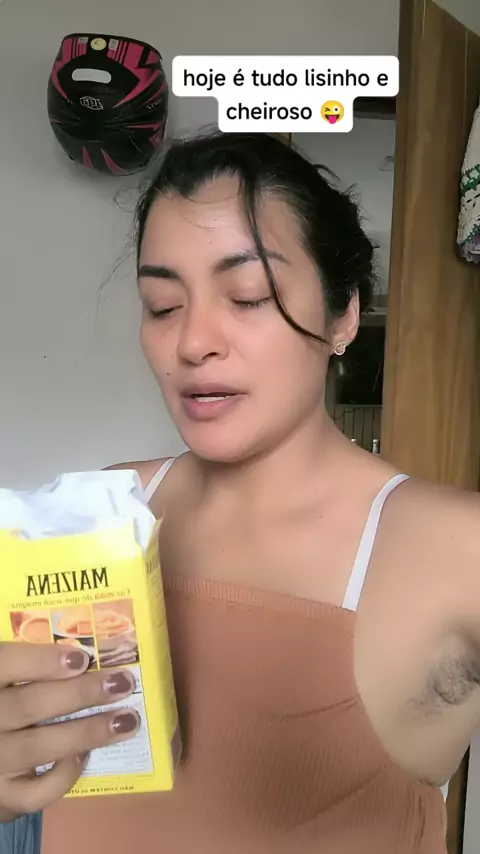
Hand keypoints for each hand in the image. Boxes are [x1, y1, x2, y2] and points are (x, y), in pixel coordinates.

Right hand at [0, 642, 138, 820]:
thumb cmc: (5, 701)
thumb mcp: (8, 678)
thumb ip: (29, 666)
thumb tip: (84, 655)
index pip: (6, 664)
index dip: (42, 661)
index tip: (82, 658)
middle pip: (30, 706)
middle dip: (80, 694)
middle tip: (123, 683)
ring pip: (38, 747)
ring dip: (87, 732)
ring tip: (126, 721)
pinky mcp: (2, 796)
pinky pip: (35, 792)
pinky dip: (64, 776)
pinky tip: (85, 756)